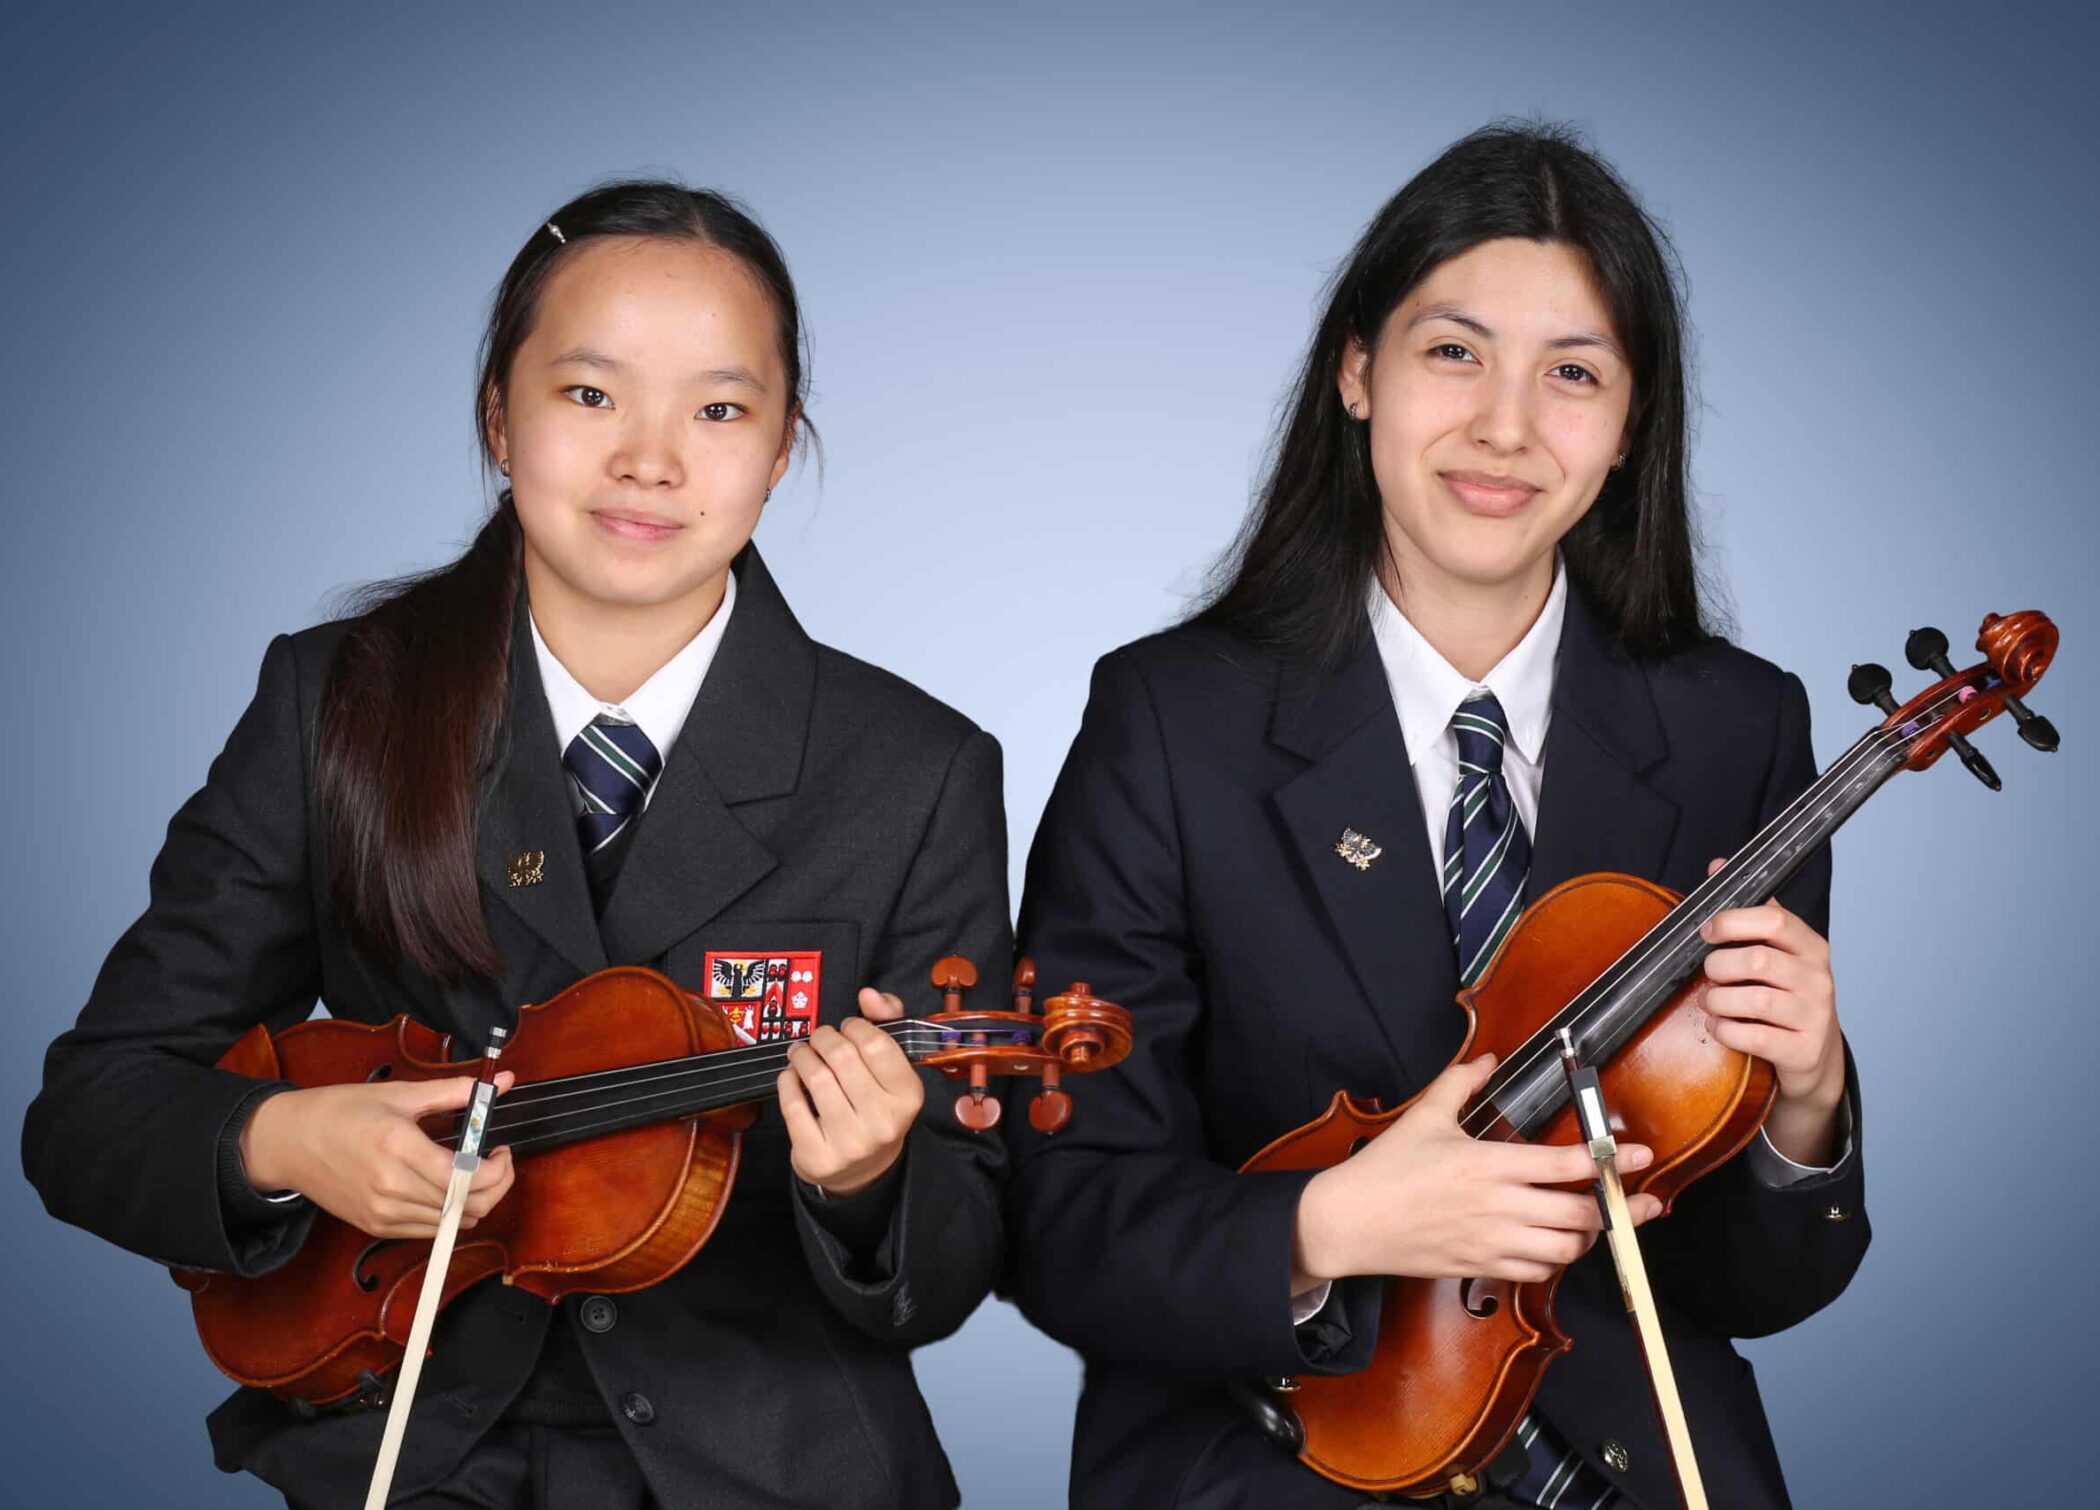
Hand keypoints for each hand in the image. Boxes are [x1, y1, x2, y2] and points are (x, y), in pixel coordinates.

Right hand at [239, 1073, 516, 1238]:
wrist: (287, 1141)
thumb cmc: (339, 1111)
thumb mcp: (399, 1094)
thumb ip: (455, 1091)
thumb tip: (502, 1080)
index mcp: (399, 1148)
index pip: (468, 1178)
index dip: (498, 1169)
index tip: (500, 1149)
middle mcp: (391, 1187)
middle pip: (468, 1205)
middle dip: (497, 1185)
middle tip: (497, 1162)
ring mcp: (383, 1212)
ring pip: (454, 1223)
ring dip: (476, 1200)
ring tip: (473, 1173)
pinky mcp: (375, 1226)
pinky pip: (430, 1230)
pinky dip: (449, 1213)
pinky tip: (446, 1189)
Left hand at [777, 988, 924, 1196]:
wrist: (863, 1171)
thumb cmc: (877, 1108)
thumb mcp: (893, 1070)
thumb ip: (887, 1023)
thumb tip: (869, 995)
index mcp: (907, 1096)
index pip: (876, 1045)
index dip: (855, 1027)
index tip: (847, 1028)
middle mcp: (883, 1121)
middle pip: (842, 1057)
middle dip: (823, 1037)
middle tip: (819, 1038)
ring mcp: (849, 1143)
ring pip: (815, 1078)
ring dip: (801, 1055)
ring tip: (801, 1052)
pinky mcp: (817, 1156)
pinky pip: (792, 1105)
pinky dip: (786, 1082)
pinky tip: (790, 1076)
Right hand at [1291, 1053, 1662, 1288]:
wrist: (1351, 1222)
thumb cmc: (1385, 1170)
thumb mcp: (1424, 1116)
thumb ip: (1461, 1083)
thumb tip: (1487, 1060)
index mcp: (1489, 1164)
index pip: (1565, 1164)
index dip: (1610, 1161)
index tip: (1638, 1155)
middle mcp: (1499, 1206)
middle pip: (1579, 1214)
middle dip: (1614, 1209)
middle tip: (1631, 1200)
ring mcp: (1492, 1242)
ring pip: (1565, 1249)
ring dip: (1587, 1237)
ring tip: (1593, 1222)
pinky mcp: (1481, 1267)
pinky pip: (1537, 1272)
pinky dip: (1555, 1260)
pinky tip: (1554, 1244)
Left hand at [1699, 856, 1845, 1163]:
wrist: (1813, 1057)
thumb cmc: (1785, 996)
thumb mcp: (1776, 952)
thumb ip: (1750, 912)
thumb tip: (1719, 866)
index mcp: (1810, 947)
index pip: (1775, 920)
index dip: (1733, 921)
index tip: (1706, 930)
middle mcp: (1818, 978)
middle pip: (1758, 960)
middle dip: (1719, 966)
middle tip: (1708, 974)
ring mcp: (1815, 1016)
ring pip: (1755, 1000)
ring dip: (1718, 1001)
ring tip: (1709, 1002)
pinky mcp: (1803, 1049)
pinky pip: (1754, 1036)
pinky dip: (1725, 1030)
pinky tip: (1719, 1026)